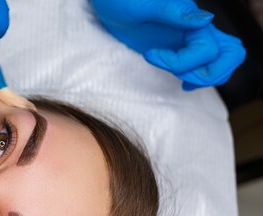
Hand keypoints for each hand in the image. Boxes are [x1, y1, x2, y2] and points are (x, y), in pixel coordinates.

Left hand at [90, 0, 245, 89]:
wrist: (112, 2)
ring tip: (176, 76)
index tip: (150, 55)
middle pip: (231, 55)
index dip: (180, 62)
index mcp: (192, 19)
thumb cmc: (124, 0)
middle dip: (208, 74)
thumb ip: (175, 12)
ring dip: (204, 77)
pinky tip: (180, 80)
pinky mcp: (180, 49)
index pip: (207, 51)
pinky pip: (204, 65)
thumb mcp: (144, 5)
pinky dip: (197, 76)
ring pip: (221, 62)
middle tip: (177, 75)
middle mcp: (198, 30)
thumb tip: (205, 21)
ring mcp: (191, 40)